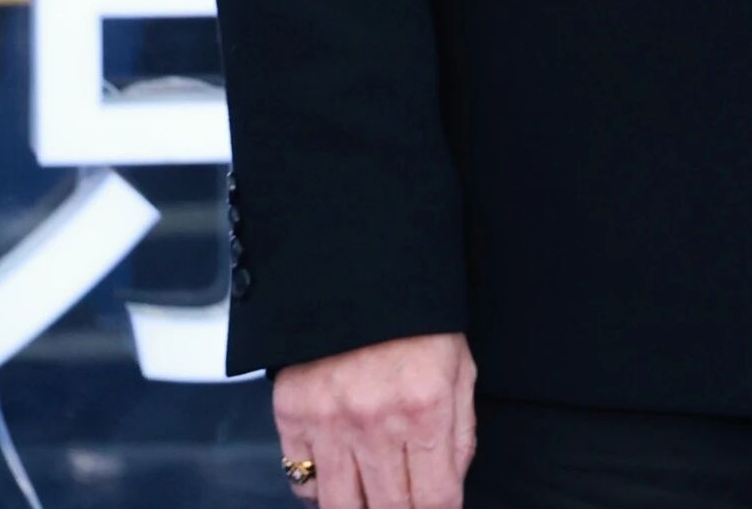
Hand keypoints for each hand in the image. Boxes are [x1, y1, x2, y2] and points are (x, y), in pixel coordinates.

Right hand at [271, 330, 473, 508]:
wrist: (356, 267)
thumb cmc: (415, 317)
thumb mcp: (459, 368)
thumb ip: (459, 432)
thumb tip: (451, 484)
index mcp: (425, 408)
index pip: (434, 500)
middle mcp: (375, 422)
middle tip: (404, 502)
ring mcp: (329, 422)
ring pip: (340, 506)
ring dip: (359, 508)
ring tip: (372, 498)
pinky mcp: (292, 415)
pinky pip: (301, 480)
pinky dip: (319, 488)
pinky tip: (338, 475)